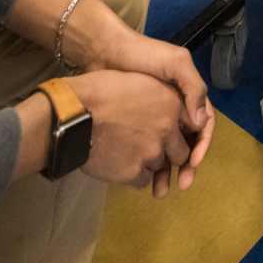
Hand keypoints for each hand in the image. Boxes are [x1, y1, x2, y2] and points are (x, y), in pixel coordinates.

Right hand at [73, 69, 193, 190]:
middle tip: (147, 148)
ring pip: (160, 167)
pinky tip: (119, 163)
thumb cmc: (99, 90)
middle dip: (168, 153)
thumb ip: (160, 97)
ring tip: (126, 152)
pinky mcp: (135, 172)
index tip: (170, 137)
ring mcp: (153, 152)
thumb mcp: (138, 82)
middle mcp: (168, 128)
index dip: (180, 133)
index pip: (191, 126)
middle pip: (180, 152)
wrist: (71, 114)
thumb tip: (169, 111)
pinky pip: (143, 180)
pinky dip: (134, 175)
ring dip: (148, 164)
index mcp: (171, 103)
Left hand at [86, 34, 215, 194]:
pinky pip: (148, 149)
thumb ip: (193, 88)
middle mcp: (175, 110)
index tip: (193, 162)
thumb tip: (201, 123)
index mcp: (188, 96)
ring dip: (168, 172)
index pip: (203, 128)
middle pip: (187, 144)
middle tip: (182, 184)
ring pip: (167, 151)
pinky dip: (149, 166)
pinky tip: (144, 179)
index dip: (202, 146)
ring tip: (160, 191)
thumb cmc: (142, 55)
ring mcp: (154, 118)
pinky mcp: (135, 125)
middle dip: (187, 166)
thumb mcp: (175, 63)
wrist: (103, 51)